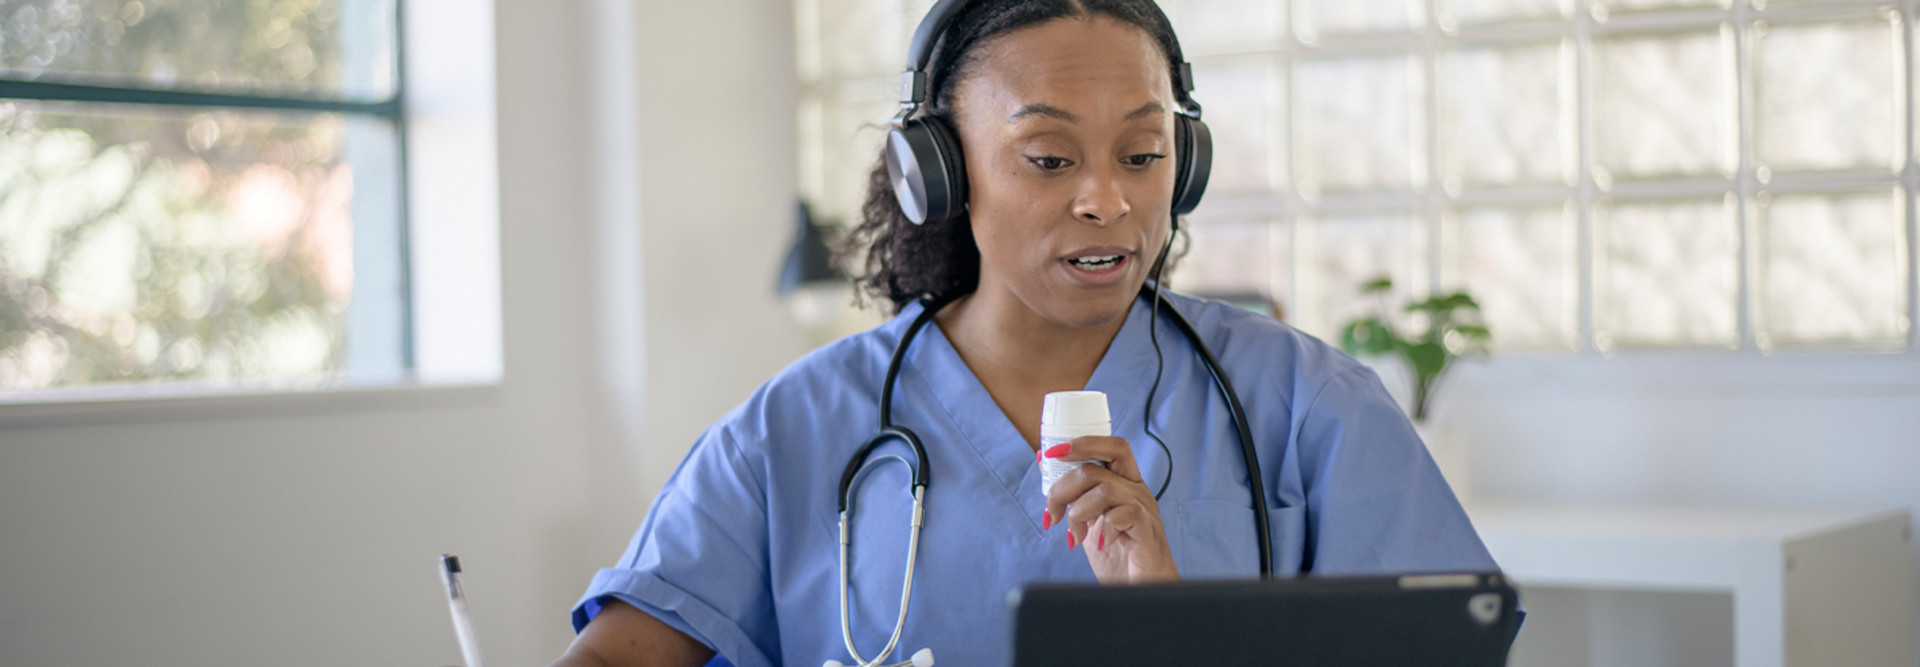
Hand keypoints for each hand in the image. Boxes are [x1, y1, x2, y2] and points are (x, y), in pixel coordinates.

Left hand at [1041, 435, 1179, 583]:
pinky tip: (1099, 544)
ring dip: (1078, 513)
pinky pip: (1123, 514)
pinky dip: (1102, 529)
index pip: (1111, 446)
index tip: (1052, 453)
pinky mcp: (1147, 532)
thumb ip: (1071, 492)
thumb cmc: (1118, 556)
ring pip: (1105, 490)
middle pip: (1097, 468)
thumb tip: (1044, 459)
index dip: (1082, 443)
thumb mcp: (1088, 519)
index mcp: (1125, 484)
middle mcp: (1137, 492)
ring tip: (1076, 536)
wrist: (1141, 591)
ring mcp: (1145, 511)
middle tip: (1052, 514)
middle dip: (1063, 488)